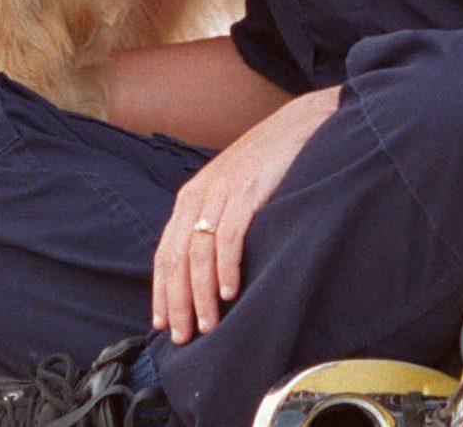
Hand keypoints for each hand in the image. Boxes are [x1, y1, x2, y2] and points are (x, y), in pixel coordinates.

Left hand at [151, 85, 338, 343]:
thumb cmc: (268, 164)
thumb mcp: (231, 191)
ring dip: (201, 293)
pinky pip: (230, 235)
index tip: (163, 323)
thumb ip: (215, 222)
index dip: (162, 291)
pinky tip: (229, 291)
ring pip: (199, 252)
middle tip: (185, 337)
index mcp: (190, 198)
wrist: (300, 124)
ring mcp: (223, 192)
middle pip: (177, 258)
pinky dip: (226, 267)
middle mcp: (200, 195)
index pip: (165, 253)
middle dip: (178, 301)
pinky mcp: (248, 190)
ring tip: (208, 324)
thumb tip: (205, 270)